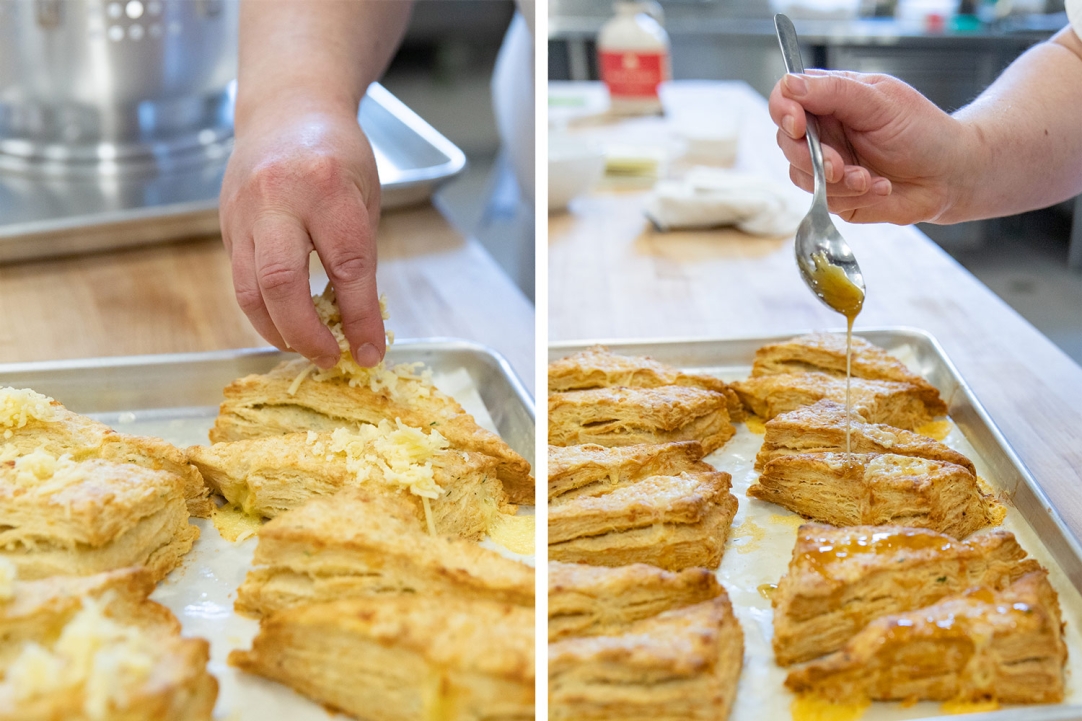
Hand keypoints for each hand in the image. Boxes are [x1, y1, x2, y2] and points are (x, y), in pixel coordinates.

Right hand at [220, 107, 384, 368]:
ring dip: (278, 331)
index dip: (360, 318)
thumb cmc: (337, 153)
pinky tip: (285, 325)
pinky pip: (240, 280)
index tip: (370, 352)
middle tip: (329, 359)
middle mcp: (277, 197)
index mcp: (326, 186)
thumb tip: (360, 326)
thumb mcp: (365, 197)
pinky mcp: (225, 225)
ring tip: (307, 349)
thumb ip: (360, 258)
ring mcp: (243, 211)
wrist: (287, 108)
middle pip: (281, 281)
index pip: (346, 266)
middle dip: (306, 333)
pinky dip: (263, 312)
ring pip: (249, 289)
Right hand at [769, 70, 971, 224]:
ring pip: (799, 175)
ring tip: (869, 179)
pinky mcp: (834, 195)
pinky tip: (879, 187)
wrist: (950, 175)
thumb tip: (790, 85)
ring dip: (835, 181)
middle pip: (786, 141)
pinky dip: (853, 195)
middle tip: (837, 165)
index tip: (799, 125)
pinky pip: (823, 199)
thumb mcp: (881, 102)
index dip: (784, 111)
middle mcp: (823, 131)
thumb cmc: (924, 132)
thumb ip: (835, 92)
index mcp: (830, 99)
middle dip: (810, 157)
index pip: (786, 98)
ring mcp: (826, 164)